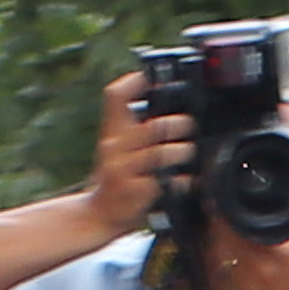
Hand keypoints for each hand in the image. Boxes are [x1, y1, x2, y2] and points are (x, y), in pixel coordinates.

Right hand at [90, 69, 193, 238]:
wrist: (98, 212)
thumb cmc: (116, 176)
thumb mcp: (120, 147)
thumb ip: (138, 128)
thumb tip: (170, 108)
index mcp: (112, 131)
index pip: (115, 97)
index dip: (133, 82)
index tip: (151, 77)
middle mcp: (115, 146)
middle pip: (151, 126)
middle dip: (178, 123)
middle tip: (189, 124)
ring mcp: (124, 169)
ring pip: (160, 154)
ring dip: (183, 151)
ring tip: (189, 152)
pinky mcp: (135, 191)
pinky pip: (166, 183)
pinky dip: (183, 181)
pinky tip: (188, 180)